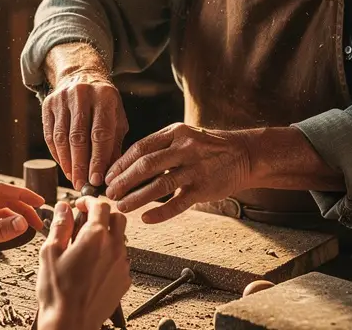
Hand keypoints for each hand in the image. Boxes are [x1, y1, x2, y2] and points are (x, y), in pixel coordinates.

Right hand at [36, 198, 130, 329]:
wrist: (71, 323)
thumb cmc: (58, 292)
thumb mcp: (50, 252)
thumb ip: (60, 226)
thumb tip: (63, 208)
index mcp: (95, 237)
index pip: (100, 205)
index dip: (89, 201)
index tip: (80, 204)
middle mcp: (113, 248)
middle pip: (118, 218)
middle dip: (102, 214)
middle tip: (86, 221)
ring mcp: (121, 265)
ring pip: (121, 238)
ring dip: (107, 235)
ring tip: (86, 247)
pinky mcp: (124, 280)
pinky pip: (121, 258)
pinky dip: (110, 255)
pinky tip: (93, 265)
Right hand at [43, 70, 128, 189]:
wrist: (81, 76)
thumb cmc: (104, 104)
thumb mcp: (117, 118)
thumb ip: (114, 144)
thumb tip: (109, 174)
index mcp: (104, 98)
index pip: (100, 134)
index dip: (98, 160)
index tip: (96, 180)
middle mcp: (82, 95)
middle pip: (78, 137)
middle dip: (80, 165)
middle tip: (82, 185)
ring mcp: (62, 98)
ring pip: (61, 137)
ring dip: (67, 162)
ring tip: (73, 179)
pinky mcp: (48, 104)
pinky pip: (50, 134)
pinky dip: (56, 154)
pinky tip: (64, 166)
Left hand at [104, 123, 252, 222]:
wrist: (244, 154)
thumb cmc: (206, 147)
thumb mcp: (183, 136)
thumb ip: (159, 147)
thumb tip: (126, 166)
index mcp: (175, 133)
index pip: (140, 148)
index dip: (121, 163)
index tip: (106, 176)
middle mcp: (185, 148)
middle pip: (146, 165)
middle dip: (123, 181)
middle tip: (109, 194)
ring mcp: (196, 168)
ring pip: (160, 184)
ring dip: (137, 197)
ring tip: (122, 207)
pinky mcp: (205, 188)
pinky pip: (179, 203)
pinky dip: (161, 212)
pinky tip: (146, 219)